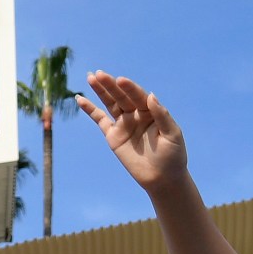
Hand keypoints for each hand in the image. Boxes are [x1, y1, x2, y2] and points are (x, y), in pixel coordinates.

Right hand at [76, 72, 188, 192]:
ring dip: (100, 91)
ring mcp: (123, 124)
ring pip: (110, 103)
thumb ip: (162, 115)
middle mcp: (136, 114)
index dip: (129, 88)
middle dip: (110, 85)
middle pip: (121, 96)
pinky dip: (90, 109)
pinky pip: (99, 119)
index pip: (138, 95)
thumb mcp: (172, 134)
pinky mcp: (113, 136)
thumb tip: (151, 95)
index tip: (121, 80)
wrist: (162, 179)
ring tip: (91, 77)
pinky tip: (80, 99)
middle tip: (100, 74)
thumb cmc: (173, 156)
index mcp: (150, 111)